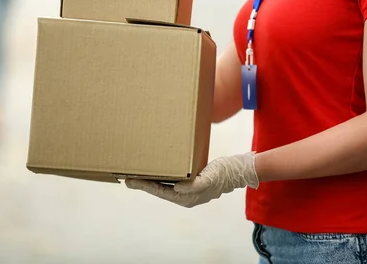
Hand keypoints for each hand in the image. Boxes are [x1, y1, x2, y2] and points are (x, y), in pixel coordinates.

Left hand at [125, 152, 258, 207]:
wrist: (238, 171)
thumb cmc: (223, 174)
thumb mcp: (208, 178)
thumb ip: (193, 186)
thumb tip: (177, 187)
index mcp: (186, 197)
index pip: (159, 191)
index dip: (144, 185)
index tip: (130, 180)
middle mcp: (185, 196)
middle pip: (159, 189)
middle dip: (144, 183)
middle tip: (127, 176)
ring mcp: (188, 190)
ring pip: (164, 184)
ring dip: (152, 179)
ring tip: (139, 172)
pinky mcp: (192, 182)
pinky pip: (172, 179)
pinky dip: (162, 175)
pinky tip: (158, 169)